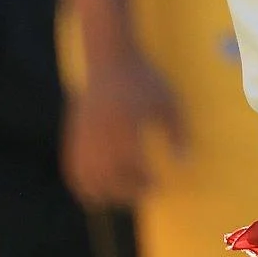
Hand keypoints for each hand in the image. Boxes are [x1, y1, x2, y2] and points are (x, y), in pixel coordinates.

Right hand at [63, 52, 187, 206]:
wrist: (109, 61)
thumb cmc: (144, 81)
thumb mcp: (168, 102)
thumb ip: (178, 132)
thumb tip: (184, 163)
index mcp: (125, 128)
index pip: (133, 167)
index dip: (145, 181)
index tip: (159, 184)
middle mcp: (100, 137)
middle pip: (109, 179)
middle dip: (127, 191)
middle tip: (146, 190)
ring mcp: (83, 139)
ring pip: (87, 180)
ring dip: (104, 194)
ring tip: (123, 195)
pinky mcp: (73, 138)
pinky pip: (73, 171)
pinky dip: (83, 185)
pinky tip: (100, 189)